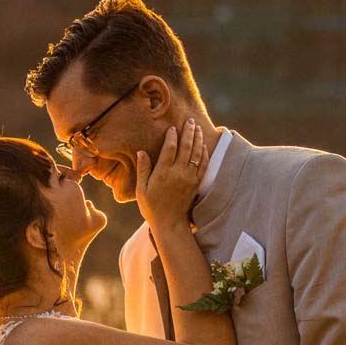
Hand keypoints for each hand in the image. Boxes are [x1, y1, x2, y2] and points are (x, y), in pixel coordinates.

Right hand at [136, 119, 207, 234]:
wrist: (170, 224)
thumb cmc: (152, 208)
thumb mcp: (142, 190)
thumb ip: (143, 170)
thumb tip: (141, 152)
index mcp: (163, 173)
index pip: (170, 148)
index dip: (172, 136)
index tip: (172, 128)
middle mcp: (178, 173)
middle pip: (186, 147)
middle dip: (188, 132)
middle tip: (189, 120)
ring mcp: (189, 178)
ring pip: (196, 153)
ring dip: (197, 138)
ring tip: (197, 127)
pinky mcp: (196, 183)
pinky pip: (203, 165)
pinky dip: (204, 153)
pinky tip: (203, 145)